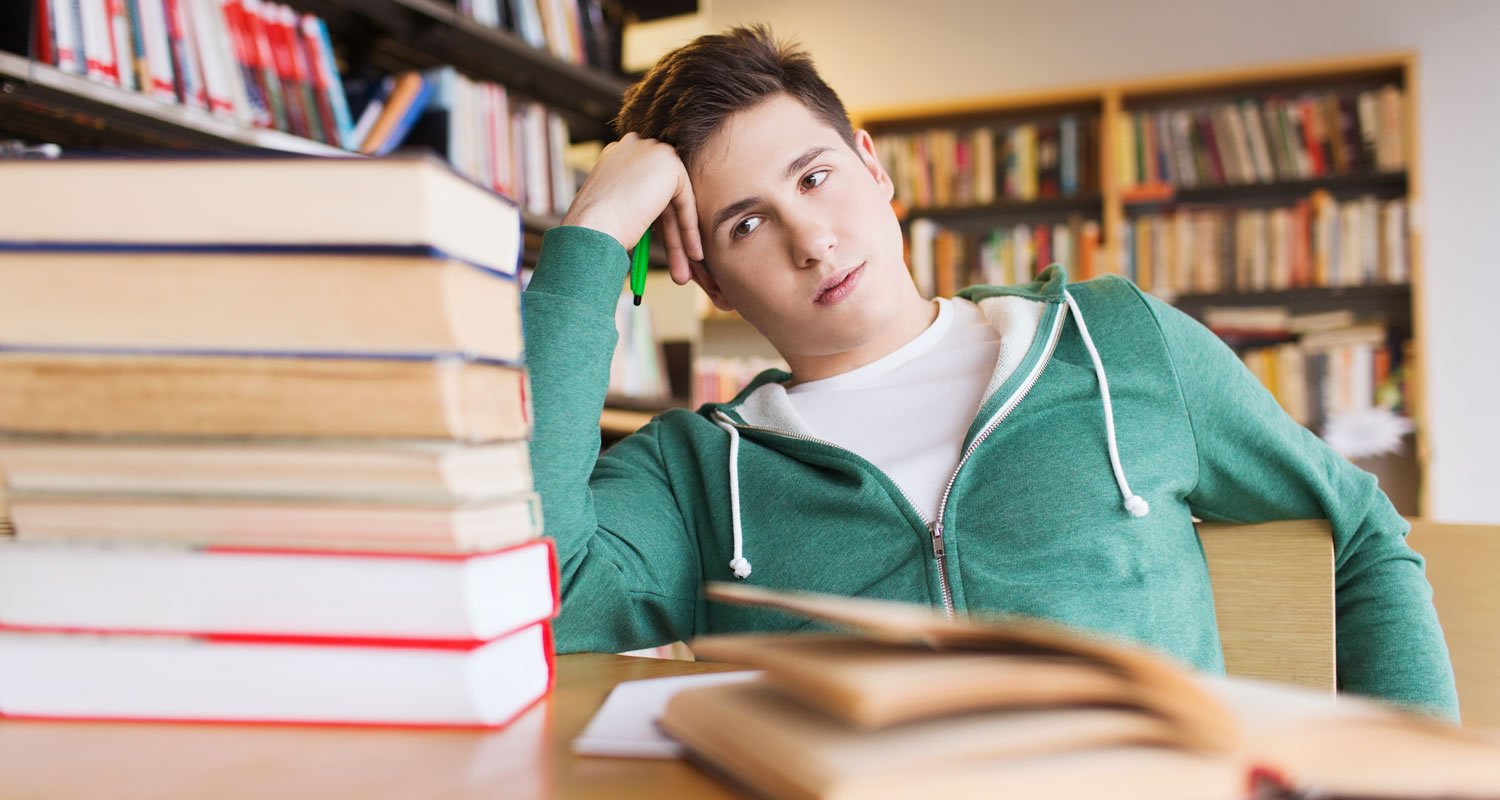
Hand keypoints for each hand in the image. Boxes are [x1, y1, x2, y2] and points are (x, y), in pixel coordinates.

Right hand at [560, 133, 702, 284]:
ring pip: (674, 202)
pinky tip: (692, 253)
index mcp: (616, 156)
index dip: (657, 221)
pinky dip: (689, 228)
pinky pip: (685, 200)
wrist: (591, 227)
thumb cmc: (594, 229)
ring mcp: (651, 151)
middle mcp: (633, 147)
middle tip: (678, 267)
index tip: (662, 248)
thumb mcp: (614, 212)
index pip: (645, 188)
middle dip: (671, 235)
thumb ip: (637, 206)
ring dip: (681, 238)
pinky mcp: (668, 162)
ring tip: (684, 272)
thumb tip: (656, 224)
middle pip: (662, 196)